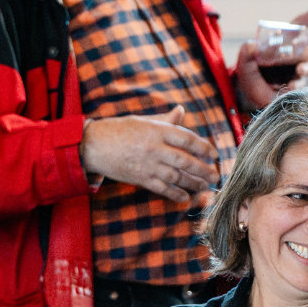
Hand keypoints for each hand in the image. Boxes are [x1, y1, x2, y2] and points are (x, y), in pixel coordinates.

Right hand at [80, 106, 218, 203]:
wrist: (92, 145)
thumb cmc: (118, 130)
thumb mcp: (143, 120)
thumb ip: (165, 120)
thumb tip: (181, 110)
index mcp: (156, 130)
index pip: (187, 138)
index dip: (203, 147)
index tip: (215, 154)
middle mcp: (154, 148)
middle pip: (185, 160)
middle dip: (203, 169)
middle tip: (215, 175)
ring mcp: (147, 165)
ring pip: (176, 176)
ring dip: (193, 183)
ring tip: (206, 186)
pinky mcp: (139, 178)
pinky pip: (161, 188)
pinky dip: (175, 193)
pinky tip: (185, 196)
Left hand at [235, 19, 307, 110]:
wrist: (248, 99)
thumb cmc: (247, 76)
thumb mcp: (244, 63)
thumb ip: (246, 52)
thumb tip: (252, 44)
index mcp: (282, 44)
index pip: (297, 28)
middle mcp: (292, 55)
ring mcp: (295, 70)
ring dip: (307, 66)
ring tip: (300, 69)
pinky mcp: (295, 85)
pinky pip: (301, 83)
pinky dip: (298, 83)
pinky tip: (291, 85)